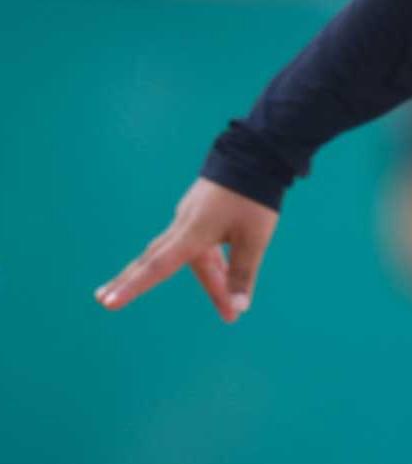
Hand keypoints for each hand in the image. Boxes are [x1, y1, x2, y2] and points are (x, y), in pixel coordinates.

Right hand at [94, 178, 279, 321]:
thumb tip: (239, 309)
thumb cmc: (254, 197)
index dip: (133, 287)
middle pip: (155, 261)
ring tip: (223, 310)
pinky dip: (211, 267)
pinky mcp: (199, 213)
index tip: (108, 302)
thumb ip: (242, 274)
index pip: (157, 266)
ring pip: (184, 257)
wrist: (255, 153)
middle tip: (103, 300)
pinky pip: (199, 247)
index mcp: (193, 232)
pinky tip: (223, 278)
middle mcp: (184, 226)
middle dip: (132, 282)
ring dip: (201, 283)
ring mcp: (189, 218)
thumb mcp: (254, 238)